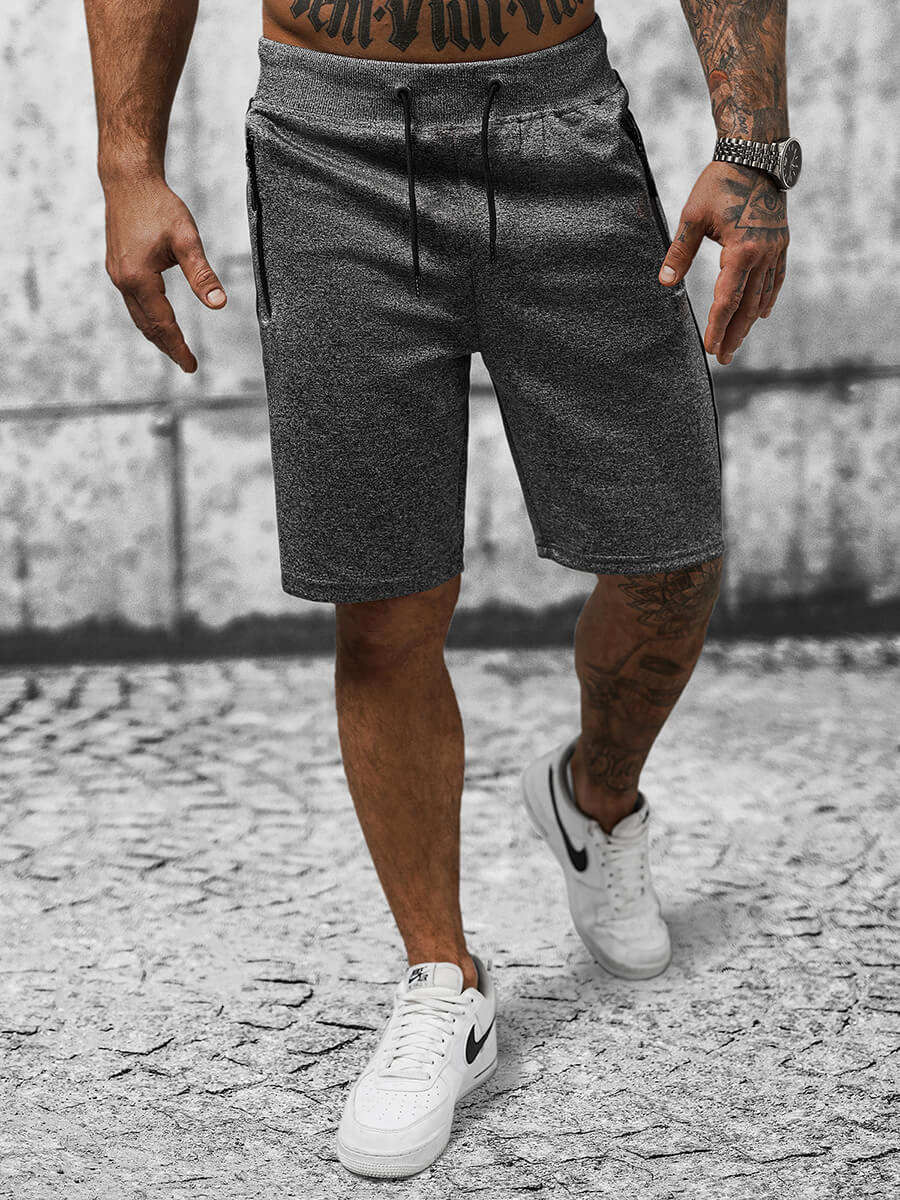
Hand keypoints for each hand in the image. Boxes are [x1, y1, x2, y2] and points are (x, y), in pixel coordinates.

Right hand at [103, 174, 225, 372]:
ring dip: (156, 335)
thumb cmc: (159, 206)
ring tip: (174, 349)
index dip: (179, 347)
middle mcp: (123, 281)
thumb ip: (202, 273)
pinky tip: (158, 321)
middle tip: (187, 364)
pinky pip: (133, 303)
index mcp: (139, 278)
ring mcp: (117, 275)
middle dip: (168, 347)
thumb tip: (219, 304)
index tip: (192, 366)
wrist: (128, 181)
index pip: (163, 324)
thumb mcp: (187, 239)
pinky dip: (147, 318)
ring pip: (138, 316)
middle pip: (147, 326)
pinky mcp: (117, 267)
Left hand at [657, 161, 788, 365]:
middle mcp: (763, 254)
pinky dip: (768, 299)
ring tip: (737, 343)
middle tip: (723, 358)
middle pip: (747, 306)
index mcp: (740, 251)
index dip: (717, 327)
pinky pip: (776, 278)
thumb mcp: (692, 217)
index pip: (726, 300)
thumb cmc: (720, 183)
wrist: (756, 154)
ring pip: (762, 296)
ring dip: (749, 323)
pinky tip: (762, 314)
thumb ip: (679, 253)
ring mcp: (775, 249)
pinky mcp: (781, 242)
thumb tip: (664, 283)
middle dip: (734, 334)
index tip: (709, 348)